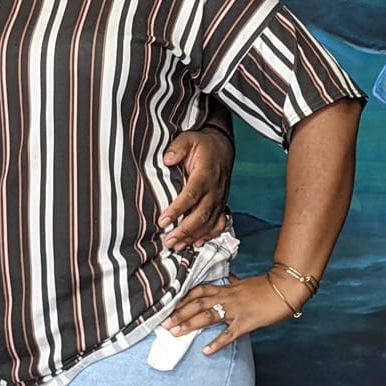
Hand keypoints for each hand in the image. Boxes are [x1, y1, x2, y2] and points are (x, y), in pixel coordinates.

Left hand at [158, 127, 233, 248]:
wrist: (223, 147)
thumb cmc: (203, 145)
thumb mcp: (188, 139)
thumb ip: (177, 148)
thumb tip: (167, 160)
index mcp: (205, 175)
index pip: (191, 196)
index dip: (177, 210)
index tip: (163, 221)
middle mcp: (214, 190)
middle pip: (200, 215)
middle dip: (184, 231)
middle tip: (168, 242)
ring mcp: (220, 199)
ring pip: (209, 223)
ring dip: (193, 236)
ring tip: (176, 246)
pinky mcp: (222, 204)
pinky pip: (219, 224)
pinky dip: (209, 235)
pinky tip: (196, 243)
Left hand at [161, 272, 301, 354]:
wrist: (285, 287)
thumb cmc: (266, 286)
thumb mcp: (245, 282)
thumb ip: (233, 282)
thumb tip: (228, 278)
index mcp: (225, 288)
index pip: (198, 291)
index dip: (182, 298)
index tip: (168, 305)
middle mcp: (226, 297)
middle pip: (197, 304)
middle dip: (179, 314)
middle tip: (163, 324)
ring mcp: (235, 310)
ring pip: (207, 317)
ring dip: (189, 325)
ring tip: (175, 333)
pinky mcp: (246, 322)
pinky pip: (229, 334)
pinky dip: (217, 343)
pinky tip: (206, 351)